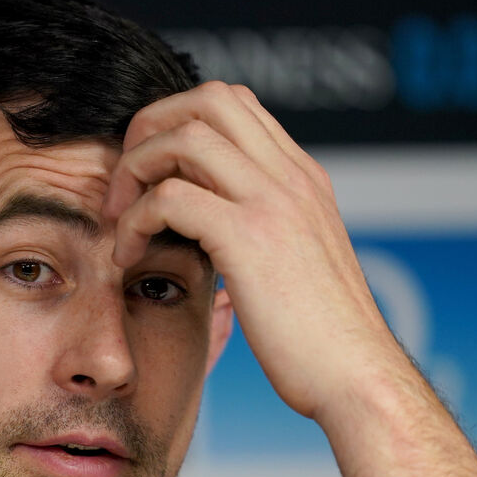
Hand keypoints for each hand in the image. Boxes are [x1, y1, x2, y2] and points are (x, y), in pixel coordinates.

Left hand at [102, 81, 406, 420]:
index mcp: (302, 179)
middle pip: (208, 98)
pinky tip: (128, 256)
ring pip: (185, 137)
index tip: (151, 173)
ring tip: (119, 218)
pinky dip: (133, 220)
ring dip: (136, 169)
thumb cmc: (321, 341)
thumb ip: (260, 230)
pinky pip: (169, 198)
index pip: (234, 105)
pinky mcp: (250, 238)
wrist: (356, 377)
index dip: (178, 123)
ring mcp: (274, 202)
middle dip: (151, 127)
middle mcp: (292, 177)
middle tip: (126, 183)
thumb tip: (209, 224)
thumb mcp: (296, 266)